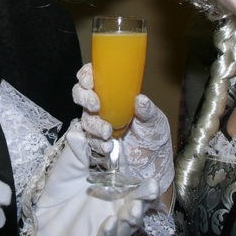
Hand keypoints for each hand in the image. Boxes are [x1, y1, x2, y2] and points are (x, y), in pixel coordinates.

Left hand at [33, 125, 158, 235]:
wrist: (41, 215)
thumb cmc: (60, 188)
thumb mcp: (67, 167)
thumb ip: (75, 152)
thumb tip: (78, 134)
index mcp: (116, 188)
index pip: (133, 181)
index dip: (142, 180)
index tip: (151, 177)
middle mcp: (119, 208)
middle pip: (137, 203)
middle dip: (146, 197)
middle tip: (152, 188)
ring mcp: (110, 228)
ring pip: (127, 225)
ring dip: (132, 217)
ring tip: (133, 209)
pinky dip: (108, 233)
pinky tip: (109, 223)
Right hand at [73, 63, 174, 190]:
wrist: (153, 160)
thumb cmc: (153, 133)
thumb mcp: (154, 119)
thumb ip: (147, 110)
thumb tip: (141, 100)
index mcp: (113, 93)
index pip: (92, 77)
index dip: (86, 76)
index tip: (90, 82)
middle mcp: (101, 106)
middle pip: (81, 95)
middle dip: (84, 98)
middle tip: (96, 105)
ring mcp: (97, 124)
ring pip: (85, 119)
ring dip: (93, 124)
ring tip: (107, 131)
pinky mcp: (97, 141)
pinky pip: (89, 140)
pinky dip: (96, 143)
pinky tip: (107, 146)